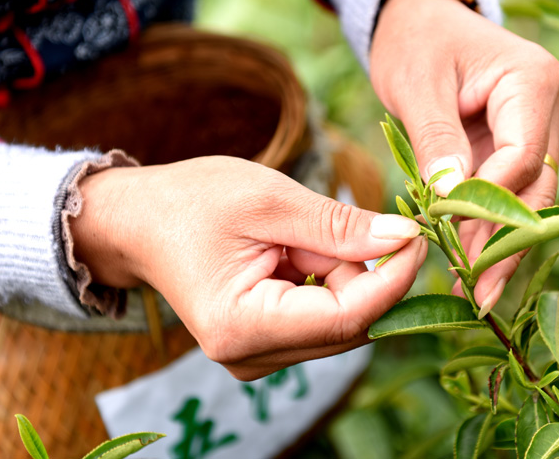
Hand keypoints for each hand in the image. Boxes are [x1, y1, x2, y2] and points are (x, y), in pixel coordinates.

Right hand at [70, 156, 426, 379]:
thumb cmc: (193, 201)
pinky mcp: (265, 347)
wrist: (140, 222)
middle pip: (350, 323)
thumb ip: (340, 226)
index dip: (394, 278)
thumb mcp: (270, 200)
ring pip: (341, 320)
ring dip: (342, 273)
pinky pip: (323, 318)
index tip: (419, 233)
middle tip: (348, 220)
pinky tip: (294, 253)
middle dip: (364, 271)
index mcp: (242, 327)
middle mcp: (251, 358)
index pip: (348, 318)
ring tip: (298, 236)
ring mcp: (257, 358)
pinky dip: (327, 281)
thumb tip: (406, 239)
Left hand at [371, 0, 558, 314]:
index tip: (452, 237)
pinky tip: (471, 264)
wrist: (419, 20)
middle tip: (475, 290)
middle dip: (504, 239)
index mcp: (533, 80)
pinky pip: (511, 193)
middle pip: (535, 186)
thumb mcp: (417, 86)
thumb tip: (451, 200)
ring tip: (473, 291)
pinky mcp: (519, 146)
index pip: (522, 156)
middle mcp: (550, 107)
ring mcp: (539, 129)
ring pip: (528, 198)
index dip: (489, 203)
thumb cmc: (415, 41)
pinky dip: (490, 227)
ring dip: (500, 243)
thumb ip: (437, 140)